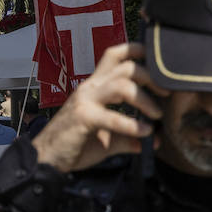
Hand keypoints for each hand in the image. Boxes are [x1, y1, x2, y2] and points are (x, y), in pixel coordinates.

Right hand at [31, 42, 162, 172]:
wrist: (46, 159)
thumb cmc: (74, 145)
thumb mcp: (107, 139)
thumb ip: (129, 136)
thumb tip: (153, 141)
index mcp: (95, 86)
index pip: (116, 54)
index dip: (139, 52)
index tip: (159, 66)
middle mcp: (90, 88)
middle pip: (126, 66)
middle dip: (152, 77)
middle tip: (166, 94)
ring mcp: (85, 101)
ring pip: (122, 85)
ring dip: (145, 99)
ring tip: (156, 115)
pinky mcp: (82, 118)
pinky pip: (112, 117)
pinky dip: (133, 125)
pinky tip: (144, 134)